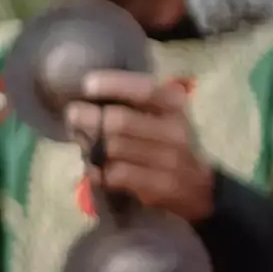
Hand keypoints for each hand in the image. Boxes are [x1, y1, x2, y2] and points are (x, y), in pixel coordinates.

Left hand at [70, 68, 214, 223]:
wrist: (199, 187)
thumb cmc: (170, 142)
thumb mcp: (165, 114)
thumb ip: (136, 101)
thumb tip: (89, 93)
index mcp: (176, 106)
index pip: (144, 90)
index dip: (113, 85)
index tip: (87, 84)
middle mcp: (175, 131)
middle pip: (119, 121)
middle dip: (88, 118)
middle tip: (73, 116)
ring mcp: (169, 161)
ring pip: (112, 149)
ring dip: (89, 146)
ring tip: (82, 143)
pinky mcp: (159, 186)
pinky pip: (115, 175)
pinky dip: (98, 171)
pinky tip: (95, 169)